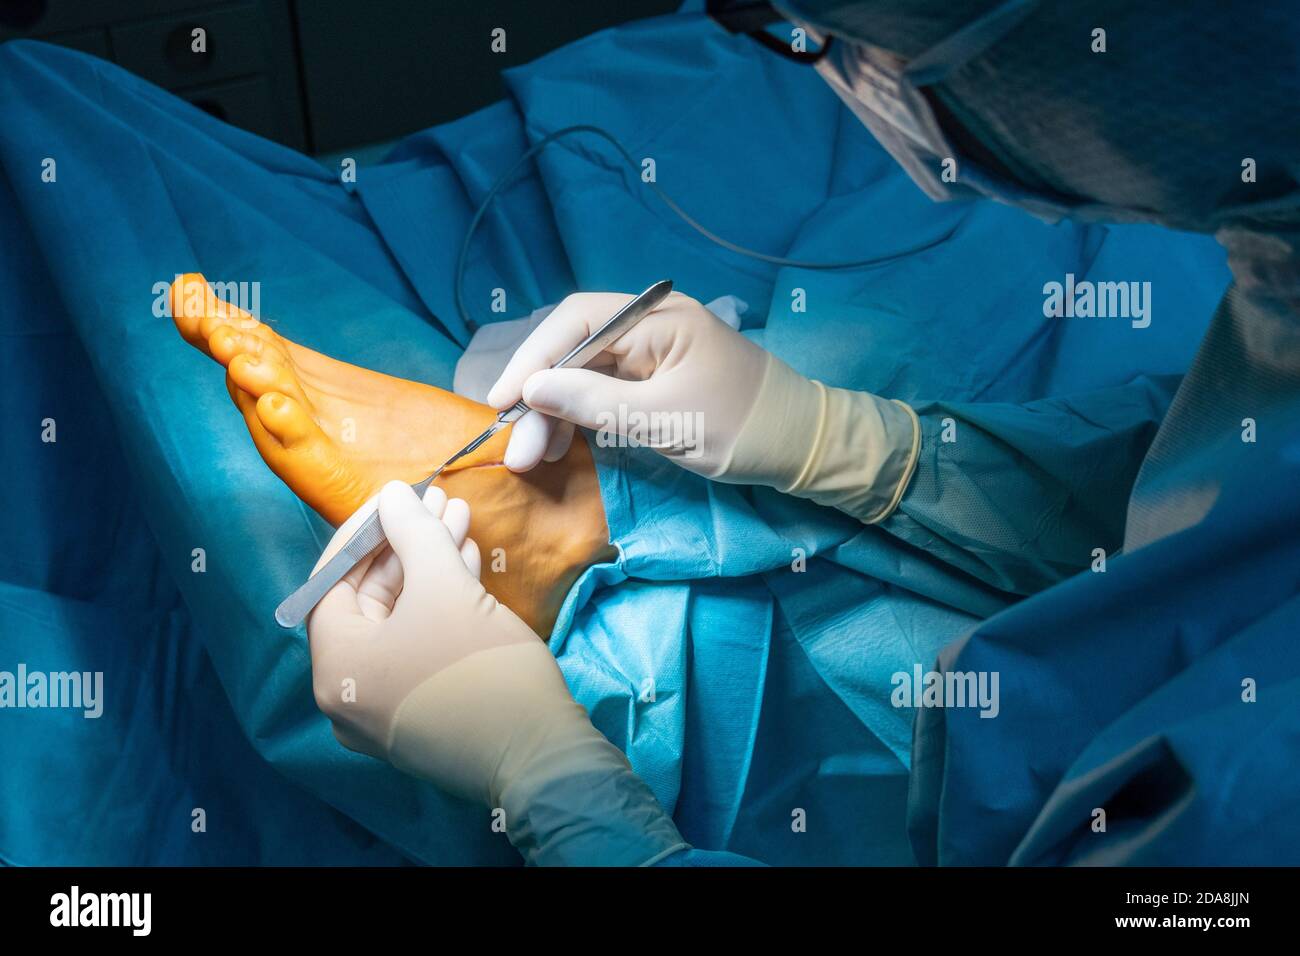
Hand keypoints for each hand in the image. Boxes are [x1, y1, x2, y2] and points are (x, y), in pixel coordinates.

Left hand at [307, 480, 564, 798]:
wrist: (542, 755)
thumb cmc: (481, 668)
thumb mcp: (445, 587)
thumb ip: (413, 532)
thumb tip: (391, 494)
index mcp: (335, 668)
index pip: (332, 582)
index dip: (364, 532)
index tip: (396, 497)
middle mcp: (347, 695)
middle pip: (368, 602)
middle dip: (405, 547)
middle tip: (440, 502)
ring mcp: (384, 711)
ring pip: (399, 623)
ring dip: (427, 570)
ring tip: (460, 521)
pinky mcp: (421, 715)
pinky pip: (417, 649)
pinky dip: (437, 607)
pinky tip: (466, 565)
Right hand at [486, 291, 777, 479]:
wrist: (801, 445)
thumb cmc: (742, 427)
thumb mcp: (665, 420)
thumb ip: (596, 404)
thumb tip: (531, 391)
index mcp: (657, 319)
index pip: (576, 322)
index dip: (532, 359)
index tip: (503, 400)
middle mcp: (649, 327)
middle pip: (574, 351)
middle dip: (540, 399)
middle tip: (515, 449)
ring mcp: (652, 355)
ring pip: (584, 376)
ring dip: (555, 414)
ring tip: (532, 457)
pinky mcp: (655, 383)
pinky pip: (604, 392)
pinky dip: (580, 419)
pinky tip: (559, 446)